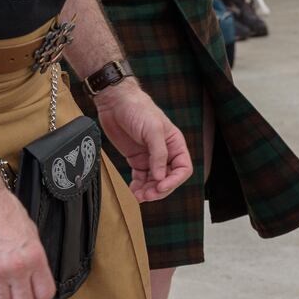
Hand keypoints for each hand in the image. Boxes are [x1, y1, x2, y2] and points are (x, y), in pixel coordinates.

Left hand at [95, 81, 191, 201]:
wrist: (115, 102)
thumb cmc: (138, 108)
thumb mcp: (152, 129)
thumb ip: (158, 154)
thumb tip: (160, 177)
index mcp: (174, 143)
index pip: (183, 168)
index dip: (174, 180)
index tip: (161, 186)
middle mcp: (165, 152)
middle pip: (168, 178)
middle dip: (159, 189)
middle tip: (148, 195)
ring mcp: (150, 157)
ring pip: (154, 181)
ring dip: (148, 191)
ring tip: (139, 196)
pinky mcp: (136, 159)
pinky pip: (141, 178)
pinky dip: (138, 187)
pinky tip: (133, 191)